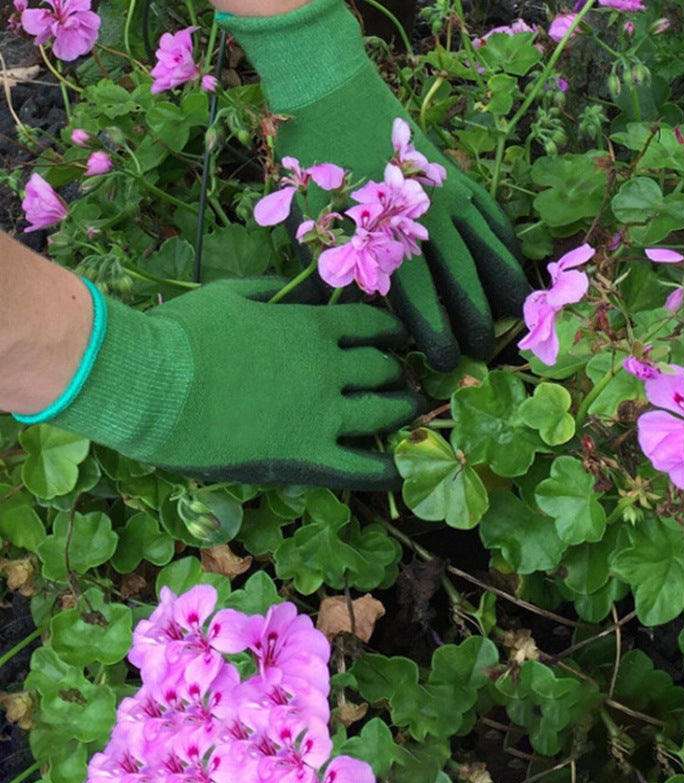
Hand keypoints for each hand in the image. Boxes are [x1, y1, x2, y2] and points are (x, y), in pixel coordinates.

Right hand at [33, 278, 421, 488]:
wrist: (151, 384)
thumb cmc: (185, 333)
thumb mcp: (235, 294)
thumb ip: (277, 291)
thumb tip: (305, 289)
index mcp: (314, 328)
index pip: (372, 325)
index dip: (391, 330)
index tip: (397, 336)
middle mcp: (330, 368)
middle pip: (383, 369)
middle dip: (396, 371)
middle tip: (401, 377)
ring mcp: (323, 414)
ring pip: (384, 412)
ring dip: (402, 409)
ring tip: (409, 410)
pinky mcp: (307, 455)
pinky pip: (361, 467)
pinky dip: (387, 469)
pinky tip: (402, 469)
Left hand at [218, 0, 530, 371]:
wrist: (333, 95)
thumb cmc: (317, 168)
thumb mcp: (311, 229)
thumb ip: (336, 278)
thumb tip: (356, 321)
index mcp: (390, 241)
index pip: (422, 302)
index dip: (438, 336)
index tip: (447, 362)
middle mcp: (429, 223)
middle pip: (465, 283)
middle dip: (478, 323)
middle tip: (483, 353)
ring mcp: (450, 197)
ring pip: (490, 251)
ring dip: (505, 289)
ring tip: (514, 317)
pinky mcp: (458, 177)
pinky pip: (494, 217)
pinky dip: (507, 245)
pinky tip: (513, 264)